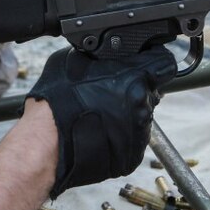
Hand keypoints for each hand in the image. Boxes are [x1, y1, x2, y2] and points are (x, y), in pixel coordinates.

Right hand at [28, 45, 177, 196]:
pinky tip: (100, 135)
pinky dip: (120, 139)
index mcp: (135, 79)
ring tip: (99, 118)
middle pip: (149, 93)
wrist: (45, 141)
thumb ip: (102, 56)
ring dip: (126, 117)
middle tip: (106, 97)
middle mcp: (142, 106)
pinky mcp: (132, 157)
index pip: (163, 65)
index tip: (145, 67)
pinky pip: (132, 142)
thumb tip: (105, 53)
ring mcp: (139, 133)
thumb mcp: (78, 58)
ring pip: (140, 119)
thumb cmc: (58, 101)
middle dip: (132, 92)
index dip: (153, 64)